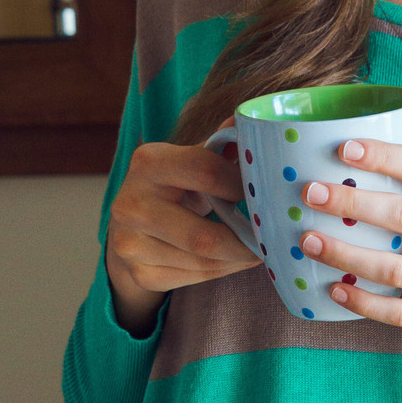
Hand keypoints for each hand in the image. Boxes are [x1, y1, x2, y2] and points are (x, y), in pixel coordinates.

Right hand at [105, 118, 256, 334]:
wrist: (130, 224)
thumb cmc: (174, 185)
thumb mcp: (191, 158)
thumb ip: (222, 146)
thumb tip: (256, 124)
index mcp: (148, 162)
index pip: (208, 173)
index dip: (243, 187)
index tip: (265, 195)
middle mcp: (131, 204)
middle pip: (205, 237)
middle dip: (246, 242)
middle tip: (271, 238)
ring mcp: (131, 243)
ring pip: (204, 262)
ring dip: (239, 259)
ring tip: (257, 249)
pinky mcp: (139, 273)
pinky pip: (195, 278)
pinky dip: (222, 271)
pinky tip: (232, 259)